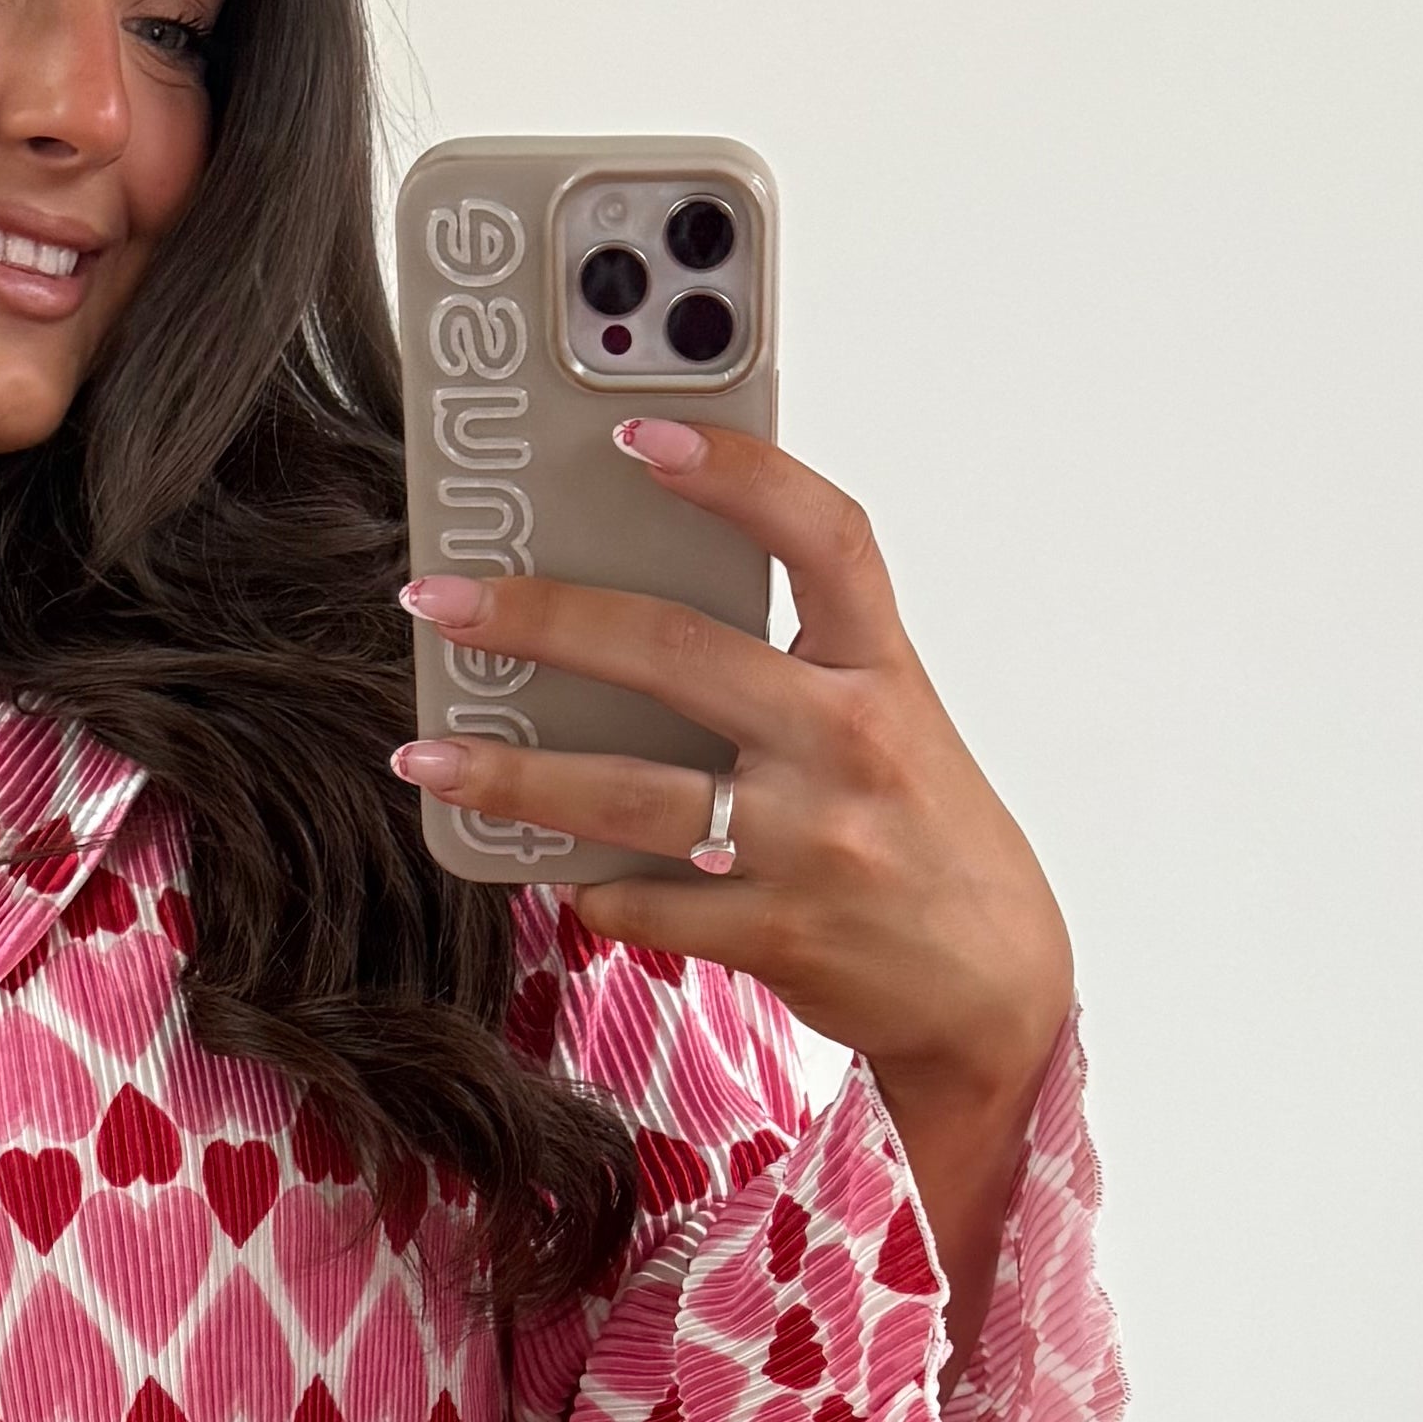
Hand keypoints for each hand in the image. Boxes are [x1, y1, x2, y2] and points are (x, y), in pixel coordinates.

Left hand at [393, 416, 1074, 1334]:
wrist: (996, 988)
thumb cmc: (922, 836)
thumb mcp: (889, 722)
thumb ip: (795, 662)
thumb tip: (635, 613)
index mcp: (882, 670)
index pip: (819, 535)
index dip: (733, 472)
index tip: (636, 433)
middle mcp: (848, 744)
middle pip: (673, 652)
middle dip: (539, 618)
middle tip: (442, 599)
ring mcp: (811, 844)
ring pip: (628, 794)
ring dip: (511, 777)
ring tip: (427, 758)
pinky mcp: (778, 935)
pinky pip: (644, 904)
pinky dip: (585, 888)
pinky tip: (542, 872)